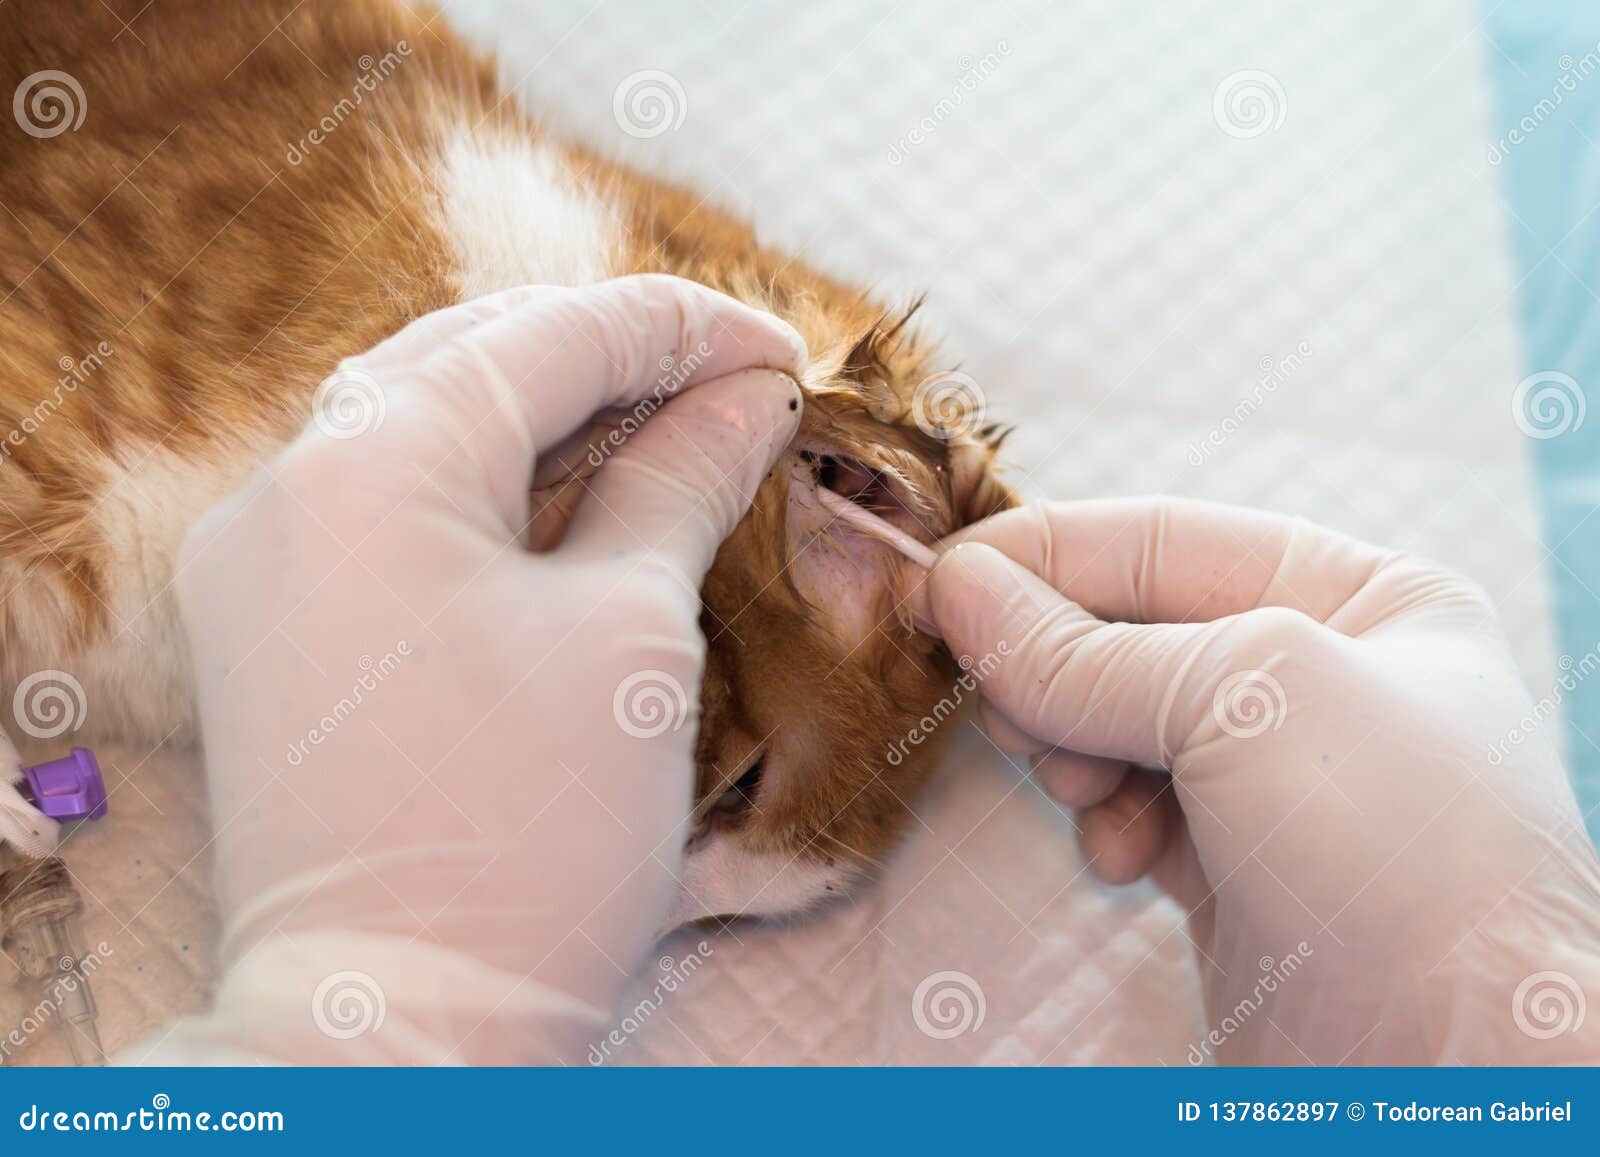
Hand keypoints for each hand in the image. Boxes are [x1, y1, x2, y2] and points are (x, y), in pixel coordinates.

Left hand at [146, 275, 803, 1063]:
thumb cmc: (531, 840)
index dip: (683, 328)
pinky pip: (389, 505)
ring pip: (423, 424)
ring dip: (549, 413)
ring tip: (667, 427)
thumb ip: (682, 480)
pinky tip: (571, 498)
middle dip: (612, 355)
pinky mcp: (273, 625)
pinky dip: (489, 485)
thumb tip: (745, 397)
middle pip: (472, 356)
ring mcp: (263, 559)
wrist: (400, 1030)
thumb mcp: (633, 633)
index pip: (548, 335)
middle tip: (733, 382)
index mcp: (371, 465)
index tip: (783, 352)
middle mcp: (287, 488)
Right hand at [914, 497, 1599, 1064]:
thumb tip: (956, 584)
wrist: (1457, 1070)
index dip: (1043, 553)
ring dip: (1074, 750)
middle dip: (1055, 668)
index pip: (1163, 541)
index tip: (937, 581)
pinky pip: (1127, 806)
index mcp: (1363, 598)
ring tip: (1086, 790)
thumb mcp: (1243, 698)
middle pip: (1127, 632)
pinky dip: (1107, 824)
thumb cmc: (1396, 850)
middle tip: (1005, 709)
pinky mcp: (1234, 866)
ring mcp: (1275, 778)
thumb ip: (1083, 648)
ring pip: (1112, 722)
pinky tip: (1131, 861)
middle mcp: (1322, 677)